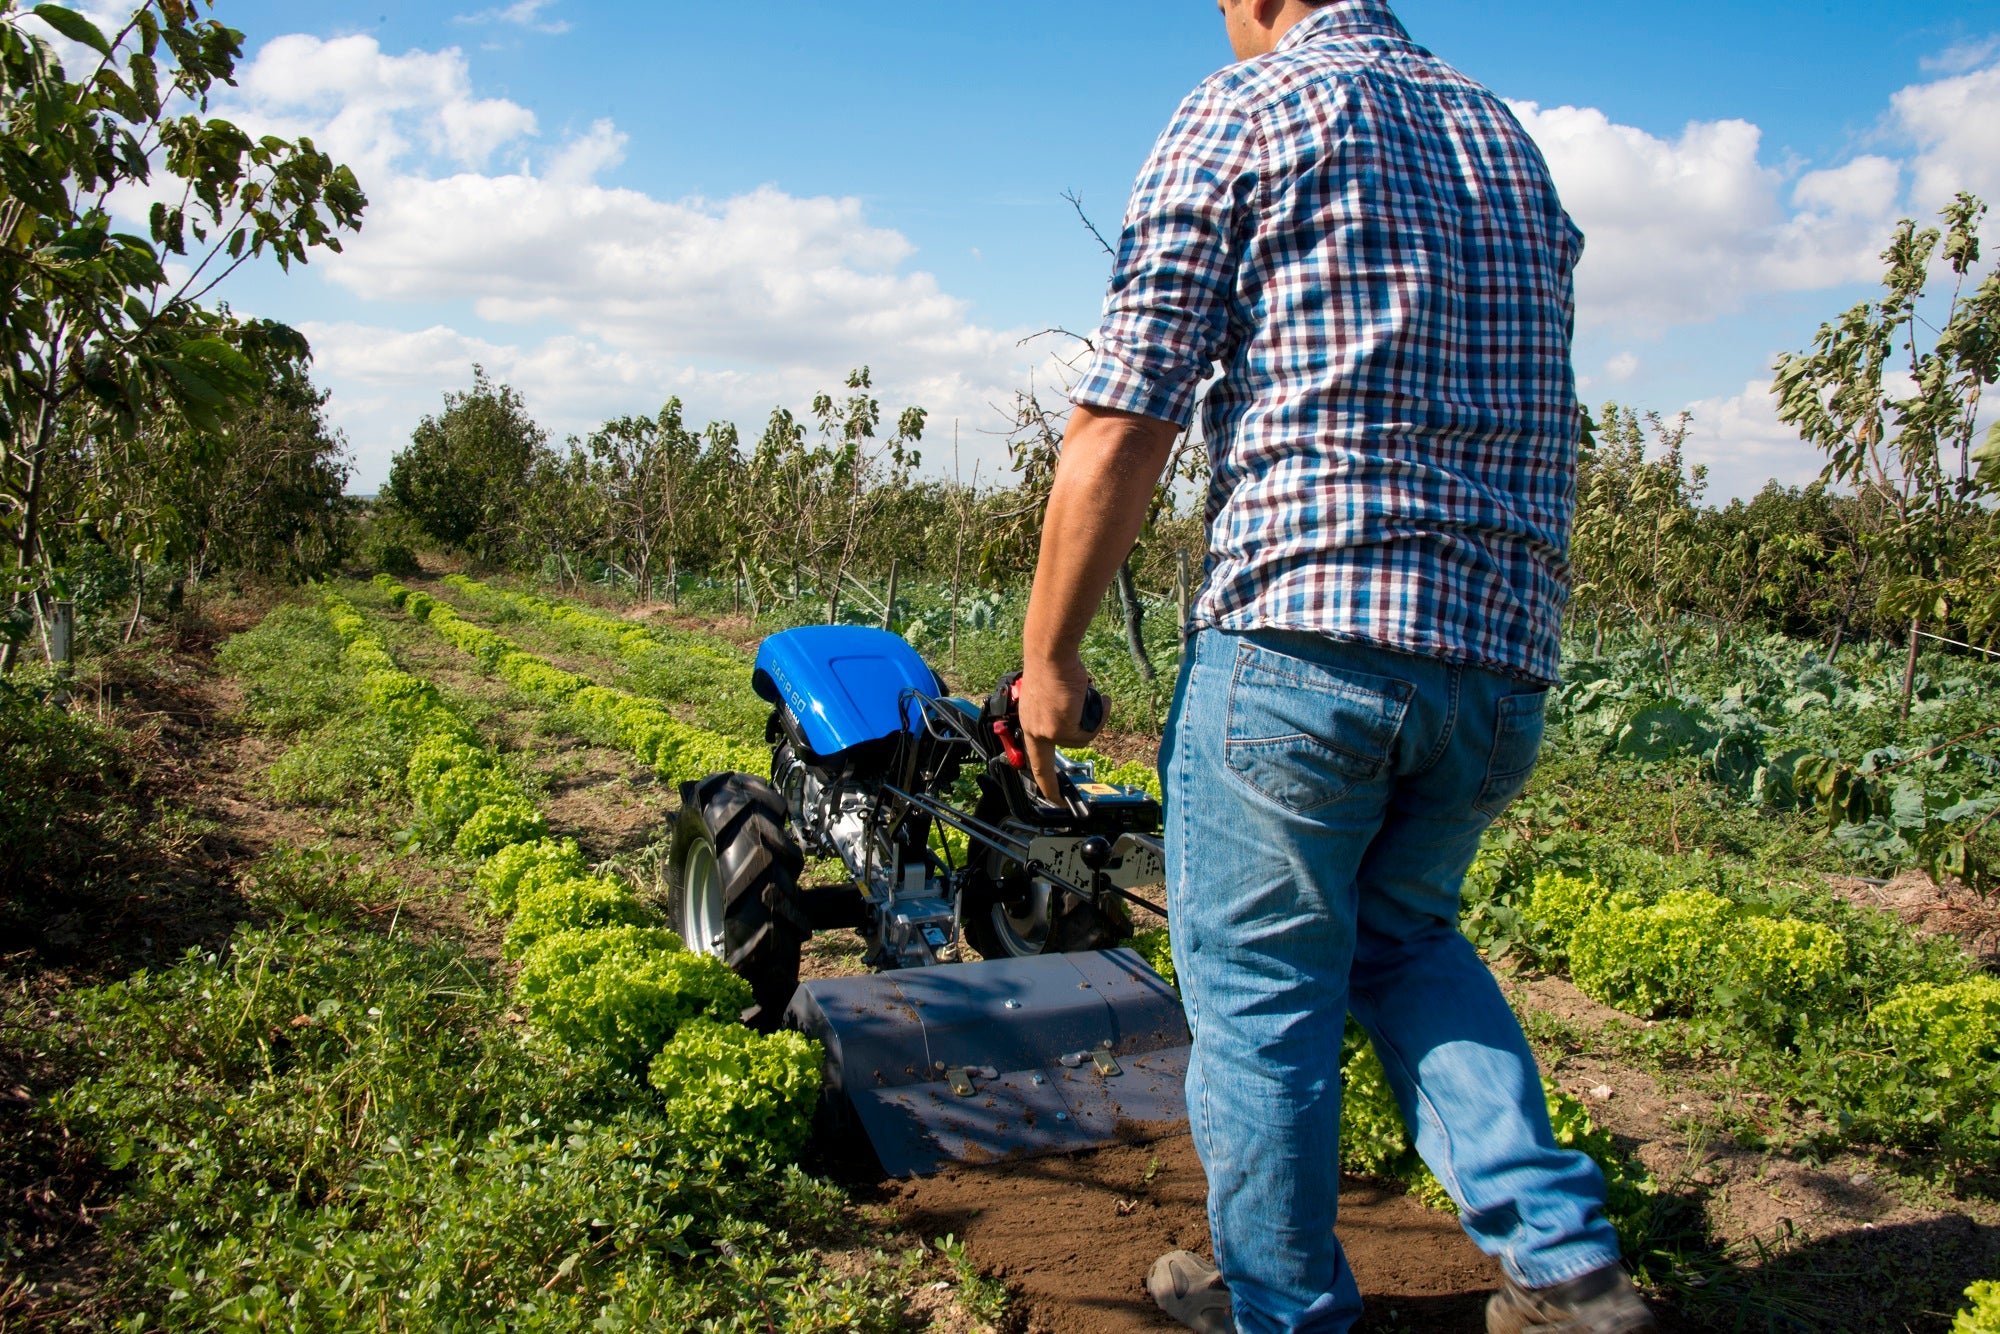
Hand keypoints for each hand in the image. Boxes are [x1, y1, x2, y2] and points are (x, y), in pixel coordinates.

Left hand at [1019, 650, 1101, 802]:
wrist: (1050, 656)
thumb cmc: (1051, 668)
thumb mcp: (1047, 697)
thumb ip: (1055, 715)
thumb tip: (1073, 722)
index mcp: (1029, 724)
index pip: (1036, 761)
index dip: (1047, 783)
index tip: (1055, 800)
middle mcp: (1035, 731)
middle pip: (1071, 743)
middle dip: (1087, 726)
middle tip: (1094, 708)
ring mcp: (1048, 732)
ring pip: (1083, 737)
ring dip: (1091, 717)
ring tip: (1086, 694)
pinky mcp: (1061, 729)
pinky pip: (1089, 730)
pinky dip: (1097, 712)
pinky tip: (1094, 695)